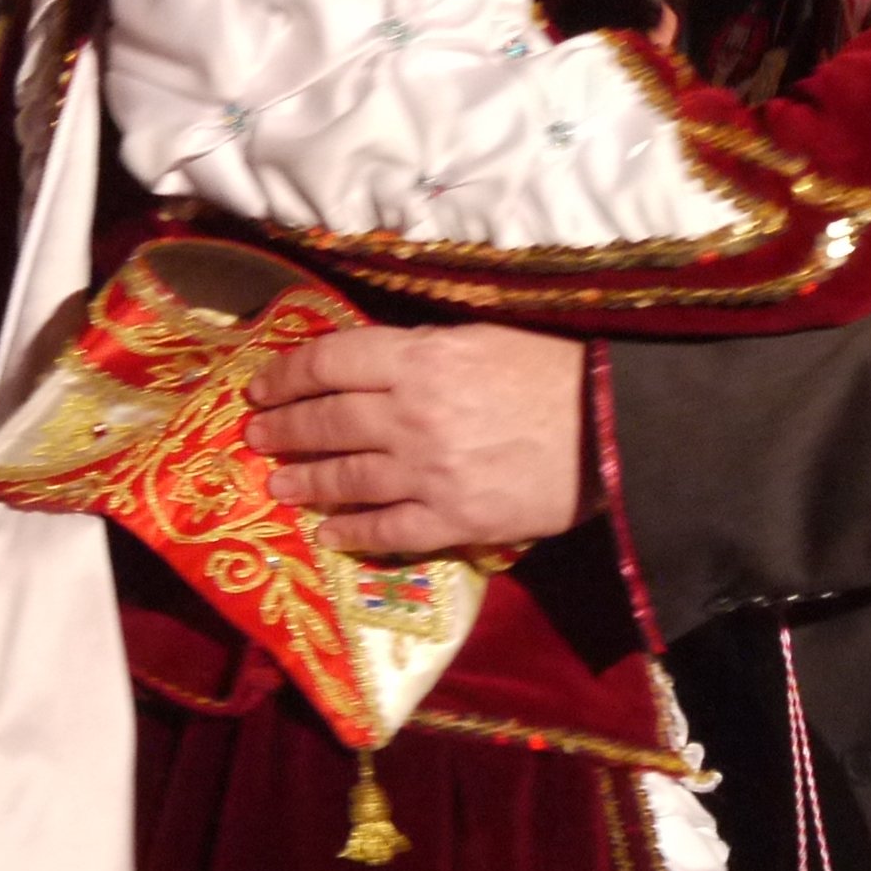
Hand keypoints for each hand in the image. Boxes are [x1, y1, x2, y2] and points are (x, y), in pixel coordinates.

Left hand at [249, 324, 587, 552]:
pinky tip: (329, 535)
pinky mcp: (452, 520)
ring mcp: (427, 473)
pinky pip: (386, 530)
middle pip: (326, 422)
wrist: (614, 427)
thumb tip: (370, 364)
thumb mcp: (484, 336)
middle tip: (257, 436)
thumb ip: (421, 351)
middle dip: (283, 429)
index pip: (330, 363)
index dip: (288, 374)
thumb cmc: (556, 370)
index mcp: (420, 359)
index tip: (262, 386)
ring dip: (303, 482)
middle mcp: (411, 416)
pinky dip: (351, 532)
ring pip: (345, 478)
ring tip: (277, 485)